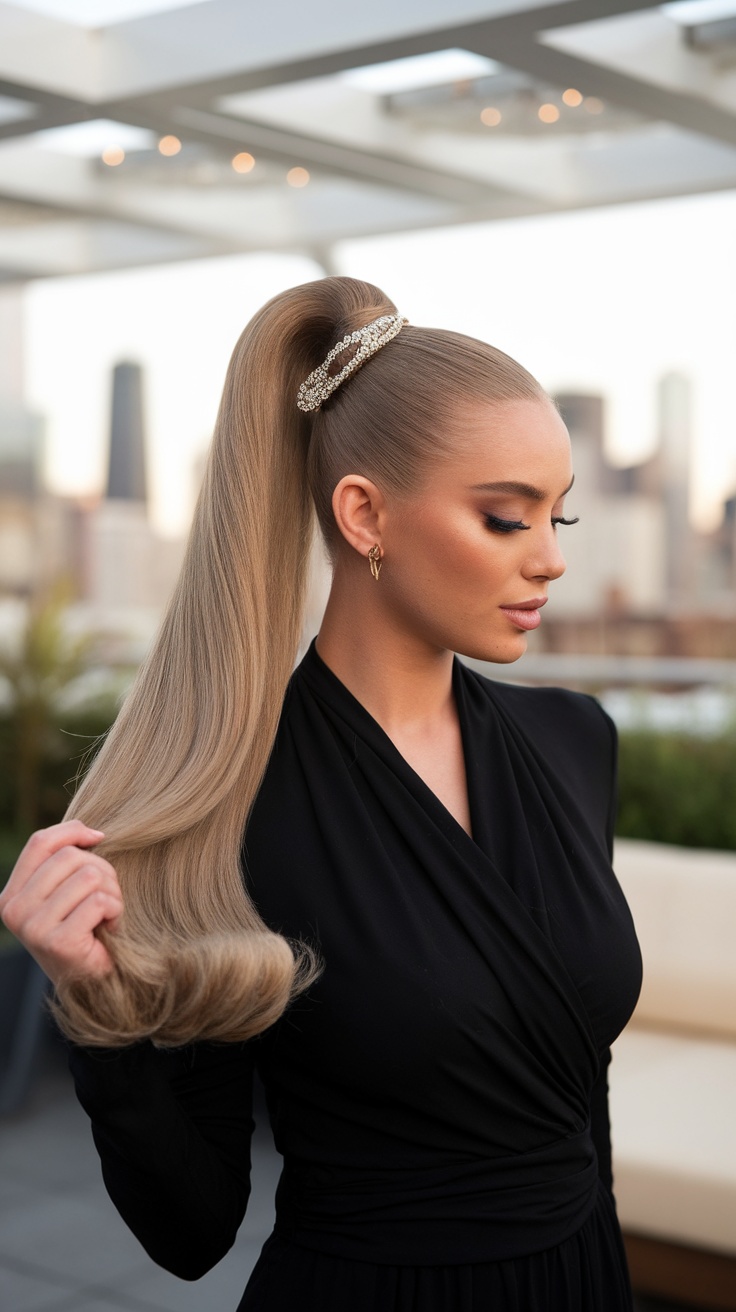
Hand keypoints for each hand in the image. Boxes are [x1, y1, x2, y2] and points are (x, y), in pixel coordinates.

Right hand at [0, 821, 122, 985]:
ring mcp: (33, 928)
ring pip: (89, 876)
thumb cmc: (84, 930)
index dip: (73, 832)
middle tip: (105, 897)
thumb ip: (65, 859)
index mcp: (10, 895)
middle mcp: (14, 911)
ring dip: (111, 892)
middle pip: (70, 857)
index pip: (40, 842)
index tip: (99, 838)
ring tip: (106, 915)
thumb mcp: (66, 891)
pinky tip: (109, 929)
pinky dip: (116, 911)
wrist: (95, 985)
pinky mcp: (59, 942)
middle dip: (101, 870)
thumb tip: (91, 830)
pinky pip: (100, 901)